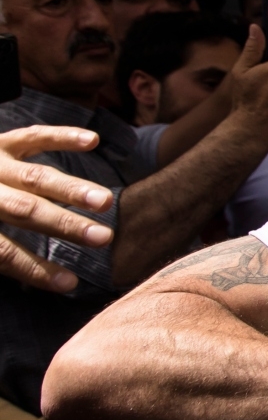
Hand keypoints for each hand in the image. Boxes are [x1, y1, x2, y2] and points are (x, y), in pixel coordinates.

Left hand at [0, 125, 113, 291]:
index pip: (4, 251)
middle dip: (65, 224)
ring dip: (72, 189)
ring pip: (34, 177)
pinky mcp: (1, 143)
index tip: (71, 283)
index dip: (36, 269)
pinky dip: (62, 137)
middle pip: (25, 210)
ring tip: (105, 202)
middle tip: (103, 237)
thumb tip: (30, 281)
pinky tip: (91, 141)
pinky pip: (33, 137)